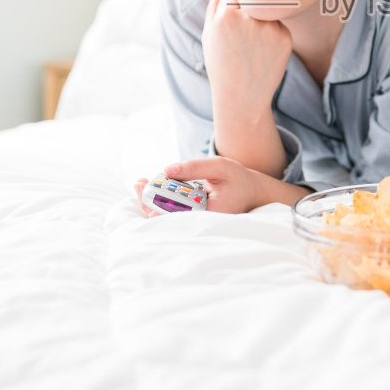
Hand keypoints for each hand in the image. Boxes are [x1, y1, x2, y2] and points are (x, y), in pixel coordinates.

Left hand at [136, 157, 305, 214]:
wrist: (253, 193)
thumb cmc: (239, 180)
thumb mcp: (220, 167)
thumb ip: (195, 168)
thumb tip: (168, 169)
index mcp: (211, 214)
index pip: (180, 214)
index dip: (161, 208)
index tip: (147, 197)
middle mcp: (202, 222)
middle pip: (170, 216)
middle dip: (151, 200)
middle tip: (137, 183)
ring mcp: (197, 221)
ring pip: (169, 215)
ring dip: (152, 200)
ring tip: (138, 184)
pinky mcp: (193, 217)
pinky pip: (173, 212)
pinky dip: (160, 201)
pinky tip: (148, 189)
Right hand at [201, 0, 292, 115]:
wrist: (243, 97)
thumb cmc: (221, 67)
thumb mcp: (209, 39)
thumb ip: (212, 11)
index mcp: (226, 15)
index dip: (230, 10)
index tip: (229, 27)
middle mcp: (249, 18)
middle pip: (252, 1)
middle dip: (247, 12)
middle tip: (243, 37)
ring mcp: (269, 27)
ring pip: (267, 11)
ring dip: (261, 22)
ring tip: (252, 48)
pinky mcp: (285, 37)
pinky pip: (278, 25)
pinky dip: (272, 35)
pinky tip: (263, 53)